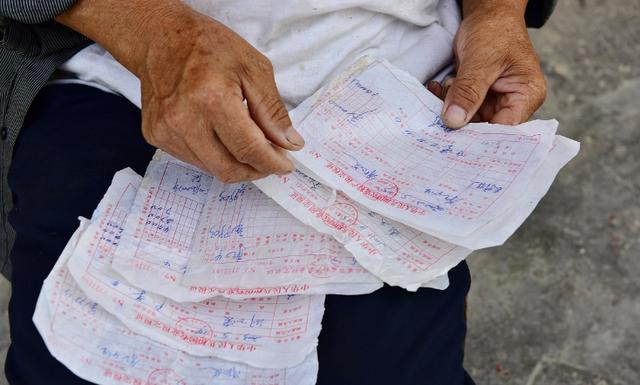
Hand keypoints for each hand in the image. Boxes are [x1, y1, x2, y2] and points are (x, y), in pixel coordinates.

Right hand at [58, 0, 303, 181]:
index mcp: (211, 99)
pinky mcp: (156, 136)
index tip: (286, 165)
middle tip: (271, 159)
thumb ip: (273, 110)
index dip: (271, 163)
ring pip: (212, 169)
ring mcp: (166, 131)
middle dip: (256, 170)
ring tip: (248, 144)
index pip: (248, 149)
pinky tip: (223, 137)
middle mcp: (184, 120)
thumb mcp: (254, 68)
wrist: (160, 38)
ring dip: (237, 164)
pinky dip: (216, 156)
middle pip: (229, 169)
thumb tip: (289, 144)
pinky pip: (195, 161)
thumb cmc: (209, 47)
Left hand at [438, 0, 546, 127]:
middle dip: (459, 123)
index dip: (482, 139)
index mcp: (527, 96)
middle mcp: (511, 103)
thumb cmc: (496, 31)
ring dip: (447, 109)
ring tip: (437, 92)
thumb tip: (454, 121)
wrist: (486, 16)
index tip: (457, 142)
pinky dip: (443, 100)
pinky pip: (457, 108)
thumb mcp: (482, 60)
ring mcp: (491, 102)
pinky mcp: (474, 98)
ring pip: (466, 120)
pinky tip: (435, 89)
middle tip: (437, 121)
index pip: (507, 129)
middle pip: (484, 128)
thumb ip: (469, 91)